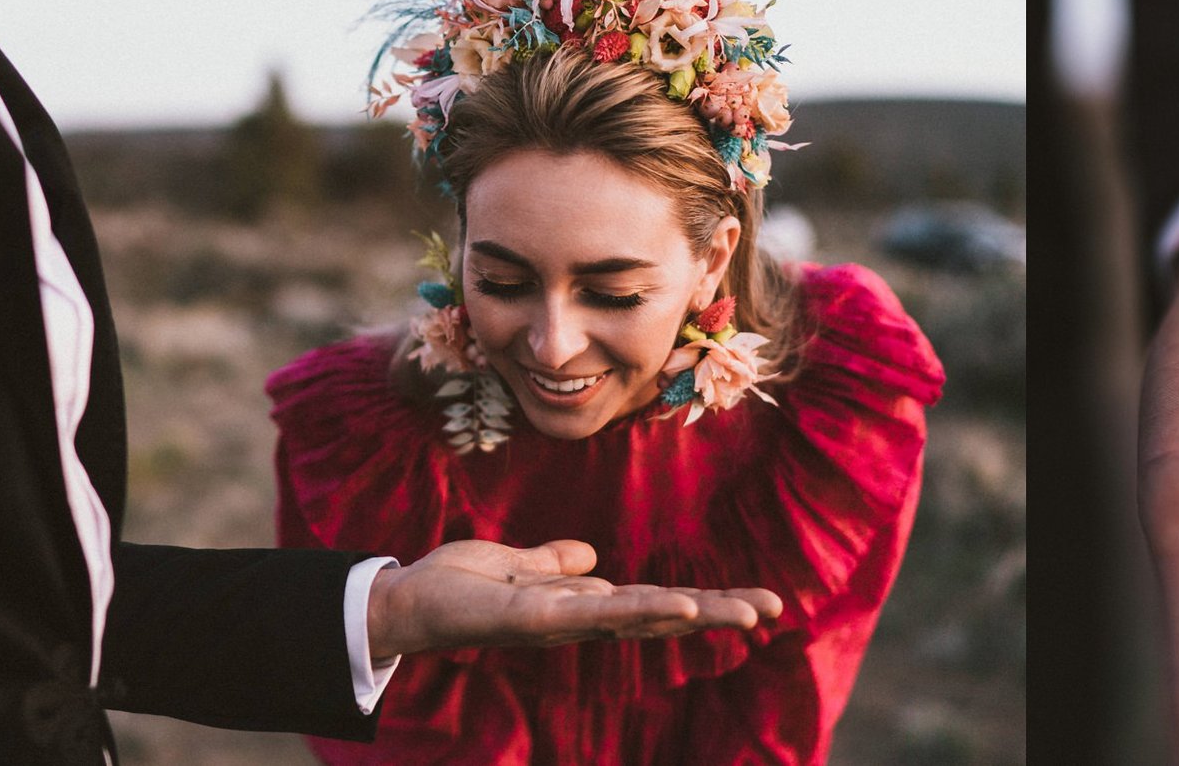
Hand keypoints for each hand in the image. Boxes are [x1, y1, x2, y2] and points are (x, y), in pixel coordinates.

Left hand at [365, 539, 782, 659]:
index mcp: (582, 603)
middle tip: (775, 610)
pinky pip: (594, 614)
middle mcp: (580, 619)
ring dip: (693, 614)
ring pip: (639, 616)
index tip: (753, 600)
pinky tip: (678, 607)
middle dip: (718, 613)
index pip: (653, 600)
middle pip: (661, 615)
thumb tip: (588, 557)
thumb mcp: (514, 563)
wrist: (403, 602)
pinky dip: (640, 611)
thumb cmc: (457, 585)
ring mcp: (560, 622)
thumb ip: (551, 562)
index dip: (703, 601)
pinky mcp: (533, 618)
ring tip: (743, 612)